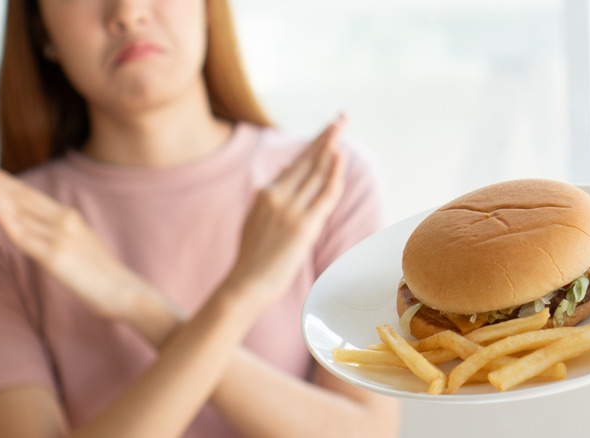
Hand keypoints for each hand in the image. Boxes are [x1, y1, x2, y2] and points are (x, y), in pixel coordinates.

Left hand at [0, 165, 163, 322]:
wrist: (125, 291)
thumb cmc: (103, 275)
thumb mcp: (81, 246)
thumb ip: (60, 235)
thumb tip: (39, 233)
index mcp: (70, 218)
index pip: (32, 196)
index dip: (8, 182)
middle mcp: (64, 221)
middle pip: (24, 197)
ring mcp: (59, 237)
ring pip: (20, 212)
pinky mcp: (55, 256)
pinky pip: (24, 237)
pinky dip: (7, 219)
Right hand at [225, 114, 346, 306]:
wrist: (245, 284)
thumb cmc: (254, 257)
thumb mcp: (258, 219)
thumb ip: (272, 194)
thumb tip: (287, 166)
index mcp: (266, 193)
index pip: (296, 162)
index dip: (314, 144)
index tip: (328, 129)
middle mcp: (276, 195)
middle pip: (307, 159)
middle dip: (326, 136)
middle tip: (342, 117)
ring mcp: (289, 209)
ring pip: (316, 171)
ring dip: (332, 146)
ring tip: (343, 126)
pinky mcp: (302, 226)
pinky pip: (324, 195)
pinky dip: (334, 174)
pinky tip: (341, 156)